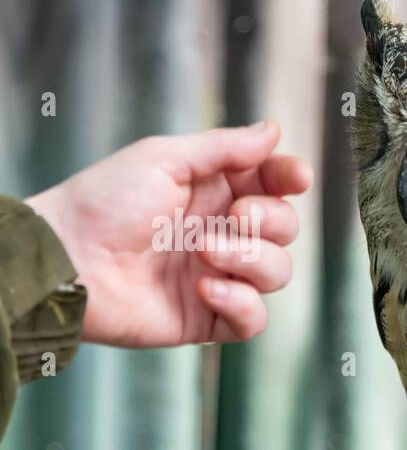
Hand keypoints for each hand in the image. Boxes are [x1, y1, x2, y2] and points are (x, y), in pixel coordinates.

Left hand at [25, 123, 311, 347]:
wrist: (67, 259)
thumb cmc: (105, 202)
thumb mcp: (164, 159)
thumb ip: (224, 148)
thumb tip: (274, 131)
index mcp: (214, 193)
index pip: (273, 185)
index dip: (290, 180)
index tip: (295, 177)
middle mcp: (223, 234)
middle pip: (285, 229)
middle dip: (270, 221)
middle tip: (231, 218)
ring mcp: (219, 276)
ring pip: (278, 272)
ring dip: (249, 259)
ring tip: (203, 253)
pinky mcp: (209, 318)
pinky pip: (255, 319)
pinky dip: (242, 303)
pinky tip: (205, 289)